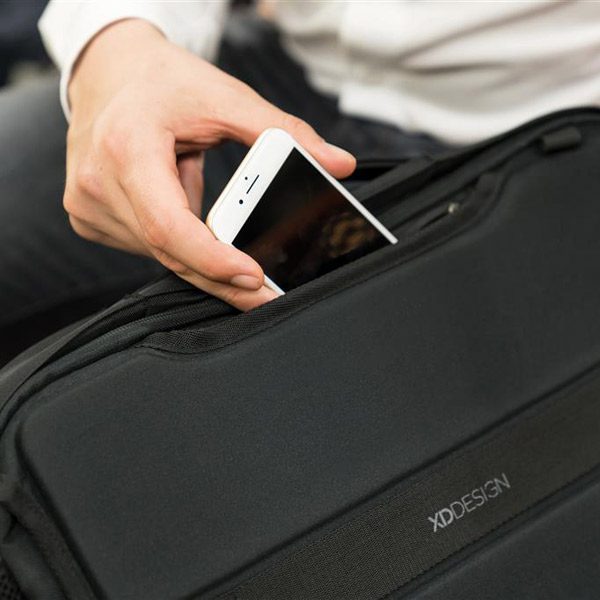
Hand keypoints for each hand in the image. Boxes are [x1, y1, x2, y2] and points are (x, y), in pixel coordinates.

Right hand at [65, 19, 355, 309]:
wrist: (110, 73)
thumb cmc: (164, 83)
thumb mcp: (226, 97)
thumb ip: (284, 132)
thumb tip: (338, 164)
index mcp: (127, 147)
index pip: (170, 226)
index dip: (214, 261)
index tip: (256, 277)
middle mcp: (100, 182)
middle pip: (170, 252)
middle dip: (222, 277)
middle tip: (266, 292)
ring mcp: (89, 205)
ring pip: (160, 256)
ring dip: (201, 259)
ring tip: (231, 242)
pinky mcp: (90, 217)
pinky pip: (147, 247)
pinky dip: (180, 246)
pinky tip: (193, 225)